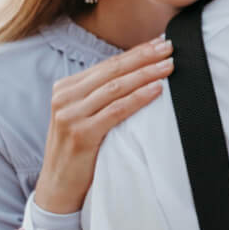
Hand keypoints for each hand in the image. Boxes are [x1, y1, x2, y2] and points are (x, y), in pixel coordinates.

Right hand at [31, 37, 172, 214]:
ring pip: (116, 87)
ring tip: (169, 66)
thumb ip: (102, 96)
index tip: (160, 43)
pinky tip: (157, 90)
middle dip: (144, 57)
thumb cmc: (80, 150)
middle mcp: (65, 97)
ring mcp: (71, 115)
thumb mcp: (85, 116)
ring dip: (146, 74)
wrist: (58, 186)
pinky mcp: (81, 134)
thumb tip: (139, 73)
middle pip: (113, 71)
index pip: (107, 65)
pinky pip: (116, 111)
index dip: (136, 52)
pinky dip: (139, 98)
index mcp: (66, 88)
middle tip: (169, 47)